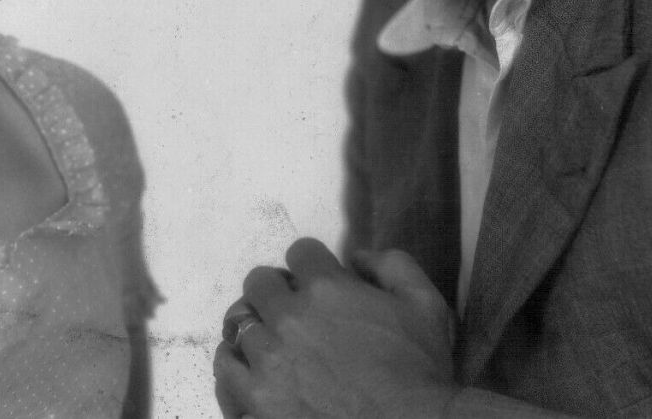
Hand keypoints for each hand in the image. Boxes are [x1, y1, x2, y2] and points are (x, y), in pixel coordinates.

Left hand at [214, 237, 456, 418]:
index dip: (314, 265)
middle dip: (278, 290)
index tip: (322, 283)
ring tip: (272, 342)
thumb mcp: (425, 304)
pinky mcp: (256, 400)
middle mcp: (287, 317)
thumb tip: (358, 257)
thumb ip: (393, 265)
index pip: (300, 252)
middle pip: (259, 282)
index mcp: (325, 288)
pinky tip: (254, 370)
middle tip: (295, 311)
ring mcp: (267, 360)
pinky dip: (236, 366)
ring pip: (238, 324)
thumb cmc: (420, 371)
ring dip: (256, 327)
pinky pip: (226, 370)